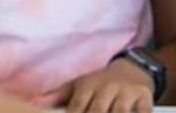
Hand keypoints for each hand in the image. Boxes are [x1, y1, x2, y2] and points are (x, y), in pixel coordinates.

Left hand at [36, 59, 154, 112]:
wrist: (133, 68)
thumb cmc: (100, 82)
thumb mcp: (78, 85)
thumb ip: (56, 96)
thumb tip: (31, 102)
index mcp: (88, 86)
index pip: (78, 107)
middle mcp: (107, 87)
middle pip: (98, 111)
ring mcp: (127, 93)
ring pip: (119, 112)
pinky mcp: (145, 97)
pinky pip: (142, 111)